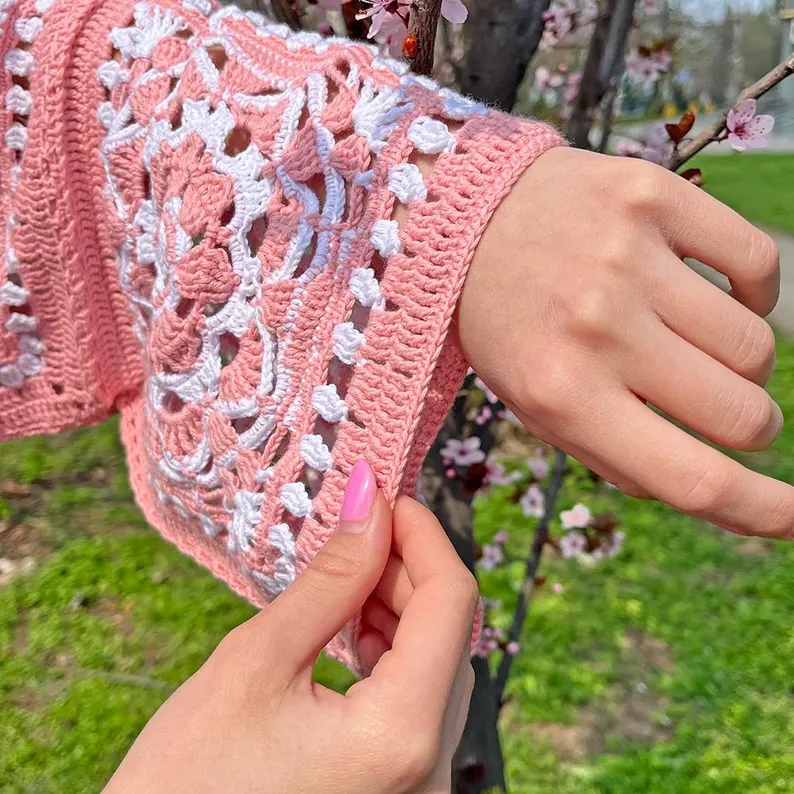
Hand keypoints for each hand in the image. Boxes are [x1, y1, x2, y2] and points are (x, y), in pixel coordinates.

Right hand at [102, 462, 476, 793]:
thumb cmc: (187, 780)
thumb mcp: (257, 662)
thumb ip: (330, 579)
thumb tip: (369, 502)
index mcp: (403, 735)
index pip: (452, 602)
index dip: (423, 534)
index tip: (382, 494)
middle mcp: (432, 770)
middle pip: (448, 633)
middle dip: (406, 568)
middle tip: (355, 528)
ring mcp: (420, 785)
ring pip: (436, 665)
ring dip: (398, 607)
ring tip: (347, 575)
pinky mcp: (398, 787)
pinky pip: (417, 701)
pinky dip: (390, 651)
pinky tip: (351, 626)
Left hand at [458, 146, 790, 537]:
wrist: (462, 223)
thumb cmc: (506, 327)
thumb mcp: (535, 407)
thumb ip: (615, 455)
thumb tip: (710, 493)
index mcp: (562, 398)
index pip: (690, 478)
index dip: (759, 511)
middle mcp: (598, 330)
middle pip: (743, 415)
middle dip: (747, 425)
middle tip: (714, 403)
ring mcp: (628, 259)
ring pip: (756, 345)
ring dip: (741, 362)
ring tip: (692, 343)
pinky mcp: (653, 198)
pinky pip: (759, 261)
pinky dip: (753, 291)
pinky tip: (715, 293)